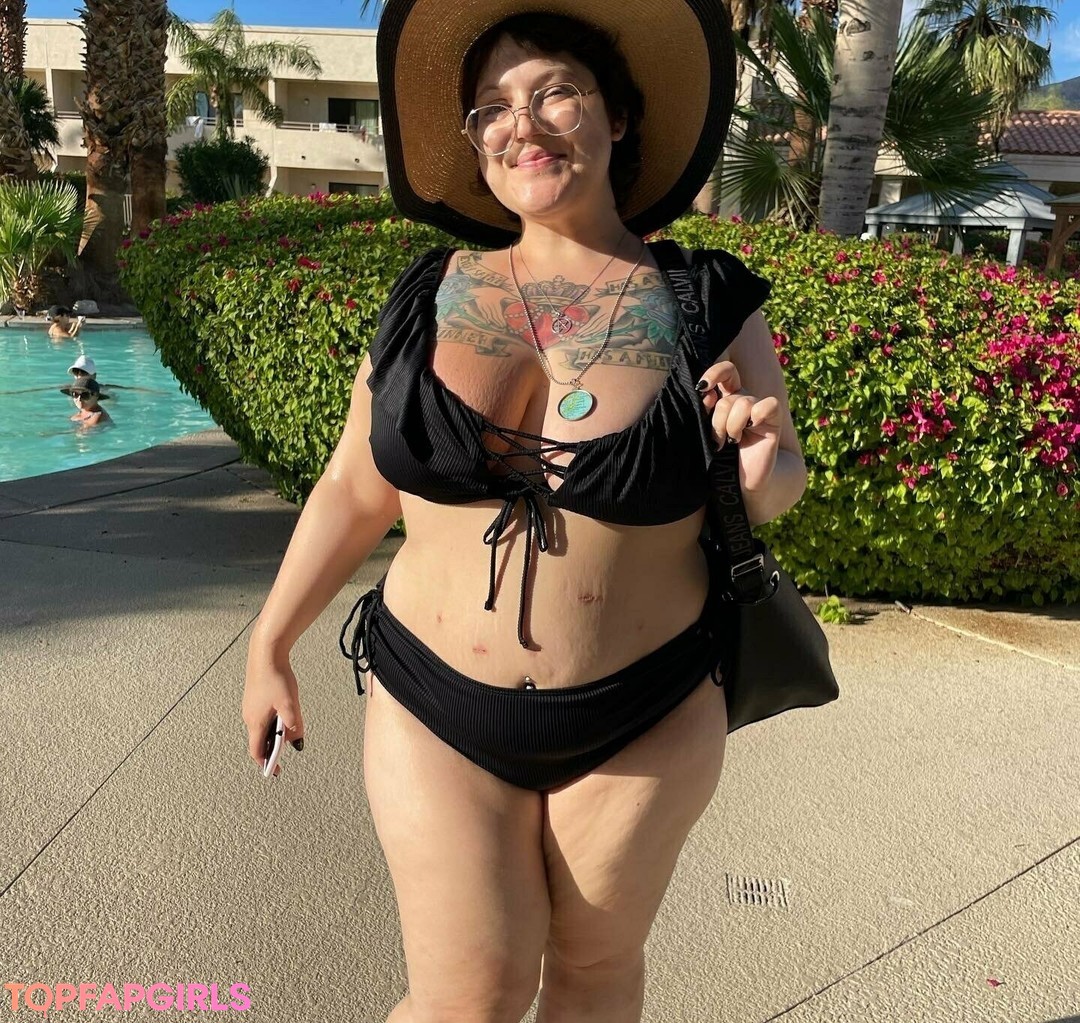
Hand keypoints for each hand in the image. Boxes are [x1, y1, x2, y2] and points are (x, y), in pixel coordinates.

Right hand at [242, 639, 304, 776]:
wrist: (265, 654)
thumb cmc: (276, 678)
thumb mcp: (290, 704)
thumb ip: (294, 725)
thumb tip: (297, 741)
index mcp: (255, 722)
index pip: (257, 751)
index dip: (266, 762)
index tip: (275, 770)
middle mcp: (249, 717)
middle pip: (259, 740)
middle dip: (272, 747)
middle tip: (285, 751)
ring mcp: (250, 707)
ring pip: (261, 727)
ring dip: (273, 733)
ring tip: (288, 731)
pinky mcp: (253, 698)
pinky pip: (261, 716)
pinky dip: (271, 721)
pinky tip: (282, 714)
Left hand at [696, 361, 782, 492]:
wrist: (738, 485)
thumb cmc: (718, 461)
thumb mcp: (704, 434)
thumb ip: (703, 412)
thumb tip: (704, 392)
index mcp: (725, 399)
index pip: (725, 371)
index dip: (714, 374)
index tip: (701, 389)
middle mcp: (742, 401)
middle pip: (729, 388)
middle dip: (717, 414)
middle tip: (714, 437)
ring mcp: (758, 410)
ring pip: (742, 401)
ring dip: (730, 425)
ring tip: (728, 442)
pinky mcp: (772, 421)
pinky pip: (767, 405)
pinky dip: (756, 416)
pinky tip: (749, 431)